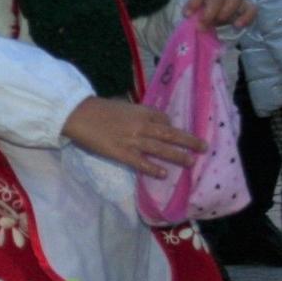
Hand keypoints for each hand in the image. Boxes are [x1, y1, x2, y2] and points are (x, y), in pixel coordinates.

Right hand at [62, 96, 206, 177]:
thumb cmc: (96, 108)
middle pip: (170, 134)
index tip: (176, 133)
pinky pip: (141, 162)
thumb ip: (133, 114)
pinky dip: (153, 168)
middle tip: (204, 147)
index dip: (172, 126)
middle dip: (189, 141)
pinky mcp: (121, 153)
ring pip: (161, 149)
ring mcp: (133, 140)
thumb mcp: (119, 106)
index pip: (163, 119)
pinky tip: (163, 174)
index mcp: (140, 111)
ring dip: (178, 156)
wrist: (77, 114)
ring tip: (191, 162)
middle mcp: (141, 125)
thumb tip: (142, 121)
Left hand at [183, 0, 256, 28]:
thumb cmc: (199, 3)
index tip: (187, 14)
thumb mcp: (190, 3)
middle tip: (201, 24)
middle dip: (211, 8)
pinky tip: (237, 25)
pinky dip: (246, 17)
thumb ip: (190, 7)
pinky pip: (252, 8)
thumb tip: (189, 16)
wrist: (212, 7)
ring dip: (225, 12)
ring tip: (215, 23)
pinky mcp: (247, 4)